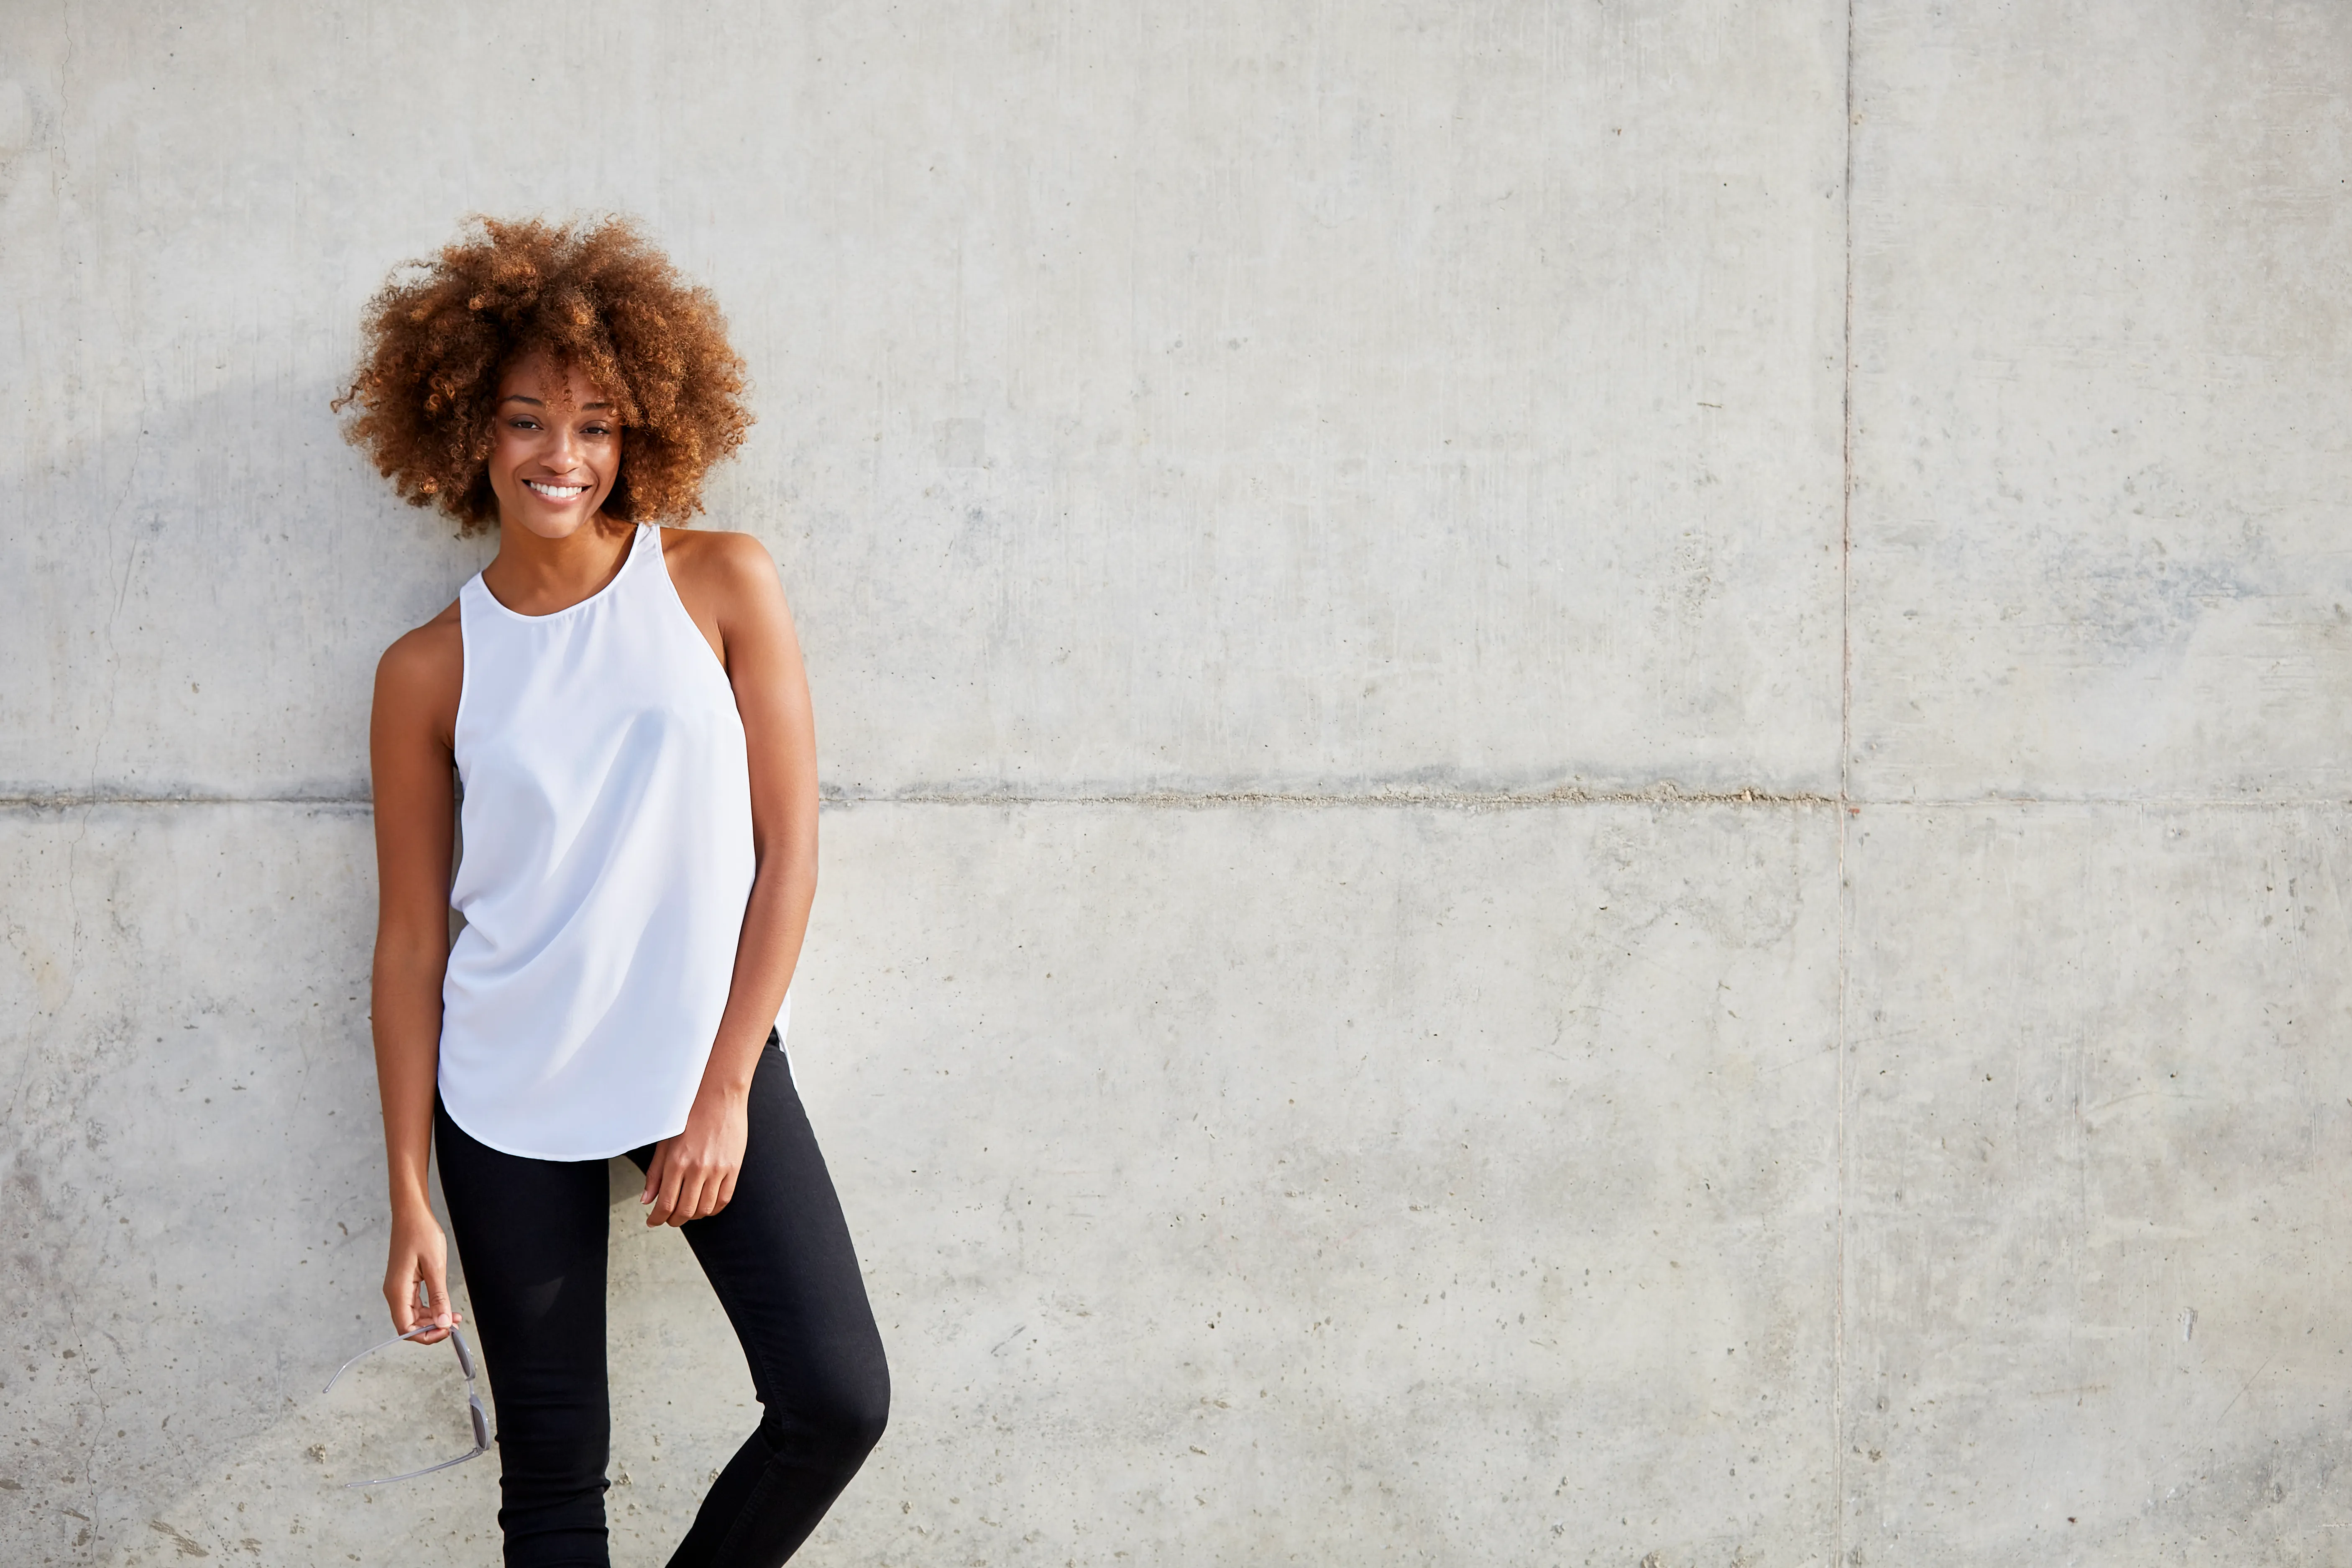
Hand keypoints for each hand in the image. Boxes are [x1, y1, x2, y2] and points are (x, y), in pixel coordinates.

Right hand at [385, 1208, 459, 1343]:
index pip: (406, 1329)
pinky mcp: (404, 1282)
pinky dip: (430, 1308)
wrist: (411, 1214)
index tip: (447, 1330)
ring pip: (413, 1315)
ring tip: (454, 1314)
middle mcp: (394, 1293)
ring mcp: (398, 1287)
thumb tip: (443, 1323)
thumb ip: (439, 1297)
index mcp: (397, 1291)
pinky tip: (444, 1305)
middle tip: (455, 1322)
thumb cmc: (421, 1234)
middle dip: (432, 1327)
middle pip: (409, 1324)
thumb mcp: (436, 1266)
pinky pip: (415, 1303)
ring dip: (432, 1318)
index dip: (426, 1335)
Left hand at [641, 1088, 747, 1226]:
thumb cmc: (690, 1114)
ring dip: (693, 1216)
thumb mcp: (666, 1141)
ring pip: (705, 1209)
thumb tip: (647, 1199)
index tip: (654, 1221)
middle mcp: (697, 1168)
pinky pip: (724, 1199)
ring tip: (688, 1210)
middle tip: (669, 1218)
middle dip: (674, 1220)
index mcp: (676, 1161)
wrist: (719, 1095)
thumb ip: (655, 1173)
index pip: (666, 1203)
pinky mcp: (734, 1167)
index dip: (658, 1218)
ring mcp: (718, 1169)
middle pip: (685, 1211)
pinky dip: (713, 1208)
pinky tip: (706, 1205)